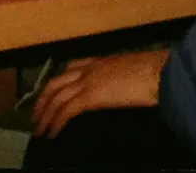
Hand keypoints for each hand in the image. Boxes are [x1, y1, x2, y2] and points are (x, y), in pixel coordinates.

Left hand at [31, 50, 169, 138]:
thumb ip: (120, 78)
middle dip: (43, 98)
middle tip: (35, 114)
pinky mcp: (91, 96)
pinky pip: (66, 110)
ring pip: (56, 96)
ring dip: (45, 114)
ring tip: (39, 129)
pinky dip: (56, 122)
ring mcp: (89, 80)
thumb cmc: (156, 72)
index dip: (59, 80)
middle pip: (56, 81)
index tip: (52, 93)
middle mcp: (91, 67)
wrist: (160, 72)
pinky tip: (52, 133)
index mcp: (101, 60)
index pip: (72, 66)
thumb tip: (119, 89)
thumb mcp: (133, 71)